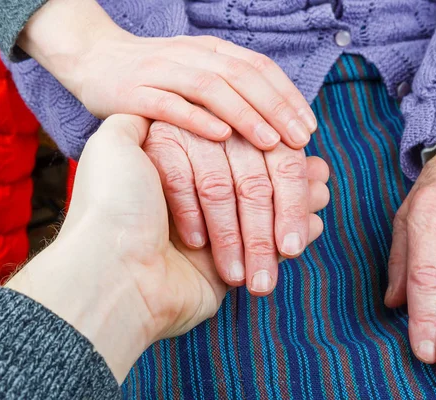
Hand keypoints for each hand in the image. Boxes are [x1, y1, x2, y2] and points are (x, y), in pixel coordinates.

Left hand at [6, 115, 327, 381]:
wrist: (112, 275)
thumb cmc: (116, 207)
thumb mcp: (114, 147)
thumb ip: (136, 121)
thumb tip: (160, 102)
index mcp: (174, 167)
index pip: (234, 150)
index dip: (267, 145)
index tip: (297, 140)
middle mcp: (192, 199)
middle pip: (254, 184)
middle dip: (288, 185)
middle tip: (321, 183)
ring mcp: (209, 236)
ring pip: (265, 214)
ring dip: (295, 206)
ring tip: (323, 197)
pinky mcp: (220, 268)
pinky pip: (267, 249)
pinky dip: (294, 233)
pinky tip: (313, 223)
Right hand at [18, 0, 315, 150]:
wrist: (93, 59)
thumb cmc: (156, 77)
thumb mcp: (198, 73)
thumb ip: (232, 89)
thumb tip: (278, 122)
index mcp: (210, 50)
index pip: (259, 67)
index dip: (288, 96)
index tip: (309, 127)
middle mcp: (190, 55)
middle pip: (242, 76)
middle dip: (276, 108)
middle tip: (300, 140)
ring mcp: (161, 71)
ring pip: (211, 88)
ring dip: (245, 114)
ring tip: (271, 142)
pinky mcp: (133, 93)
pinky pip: (170, 105)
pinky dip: (197, 119)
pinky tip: (221, 136)